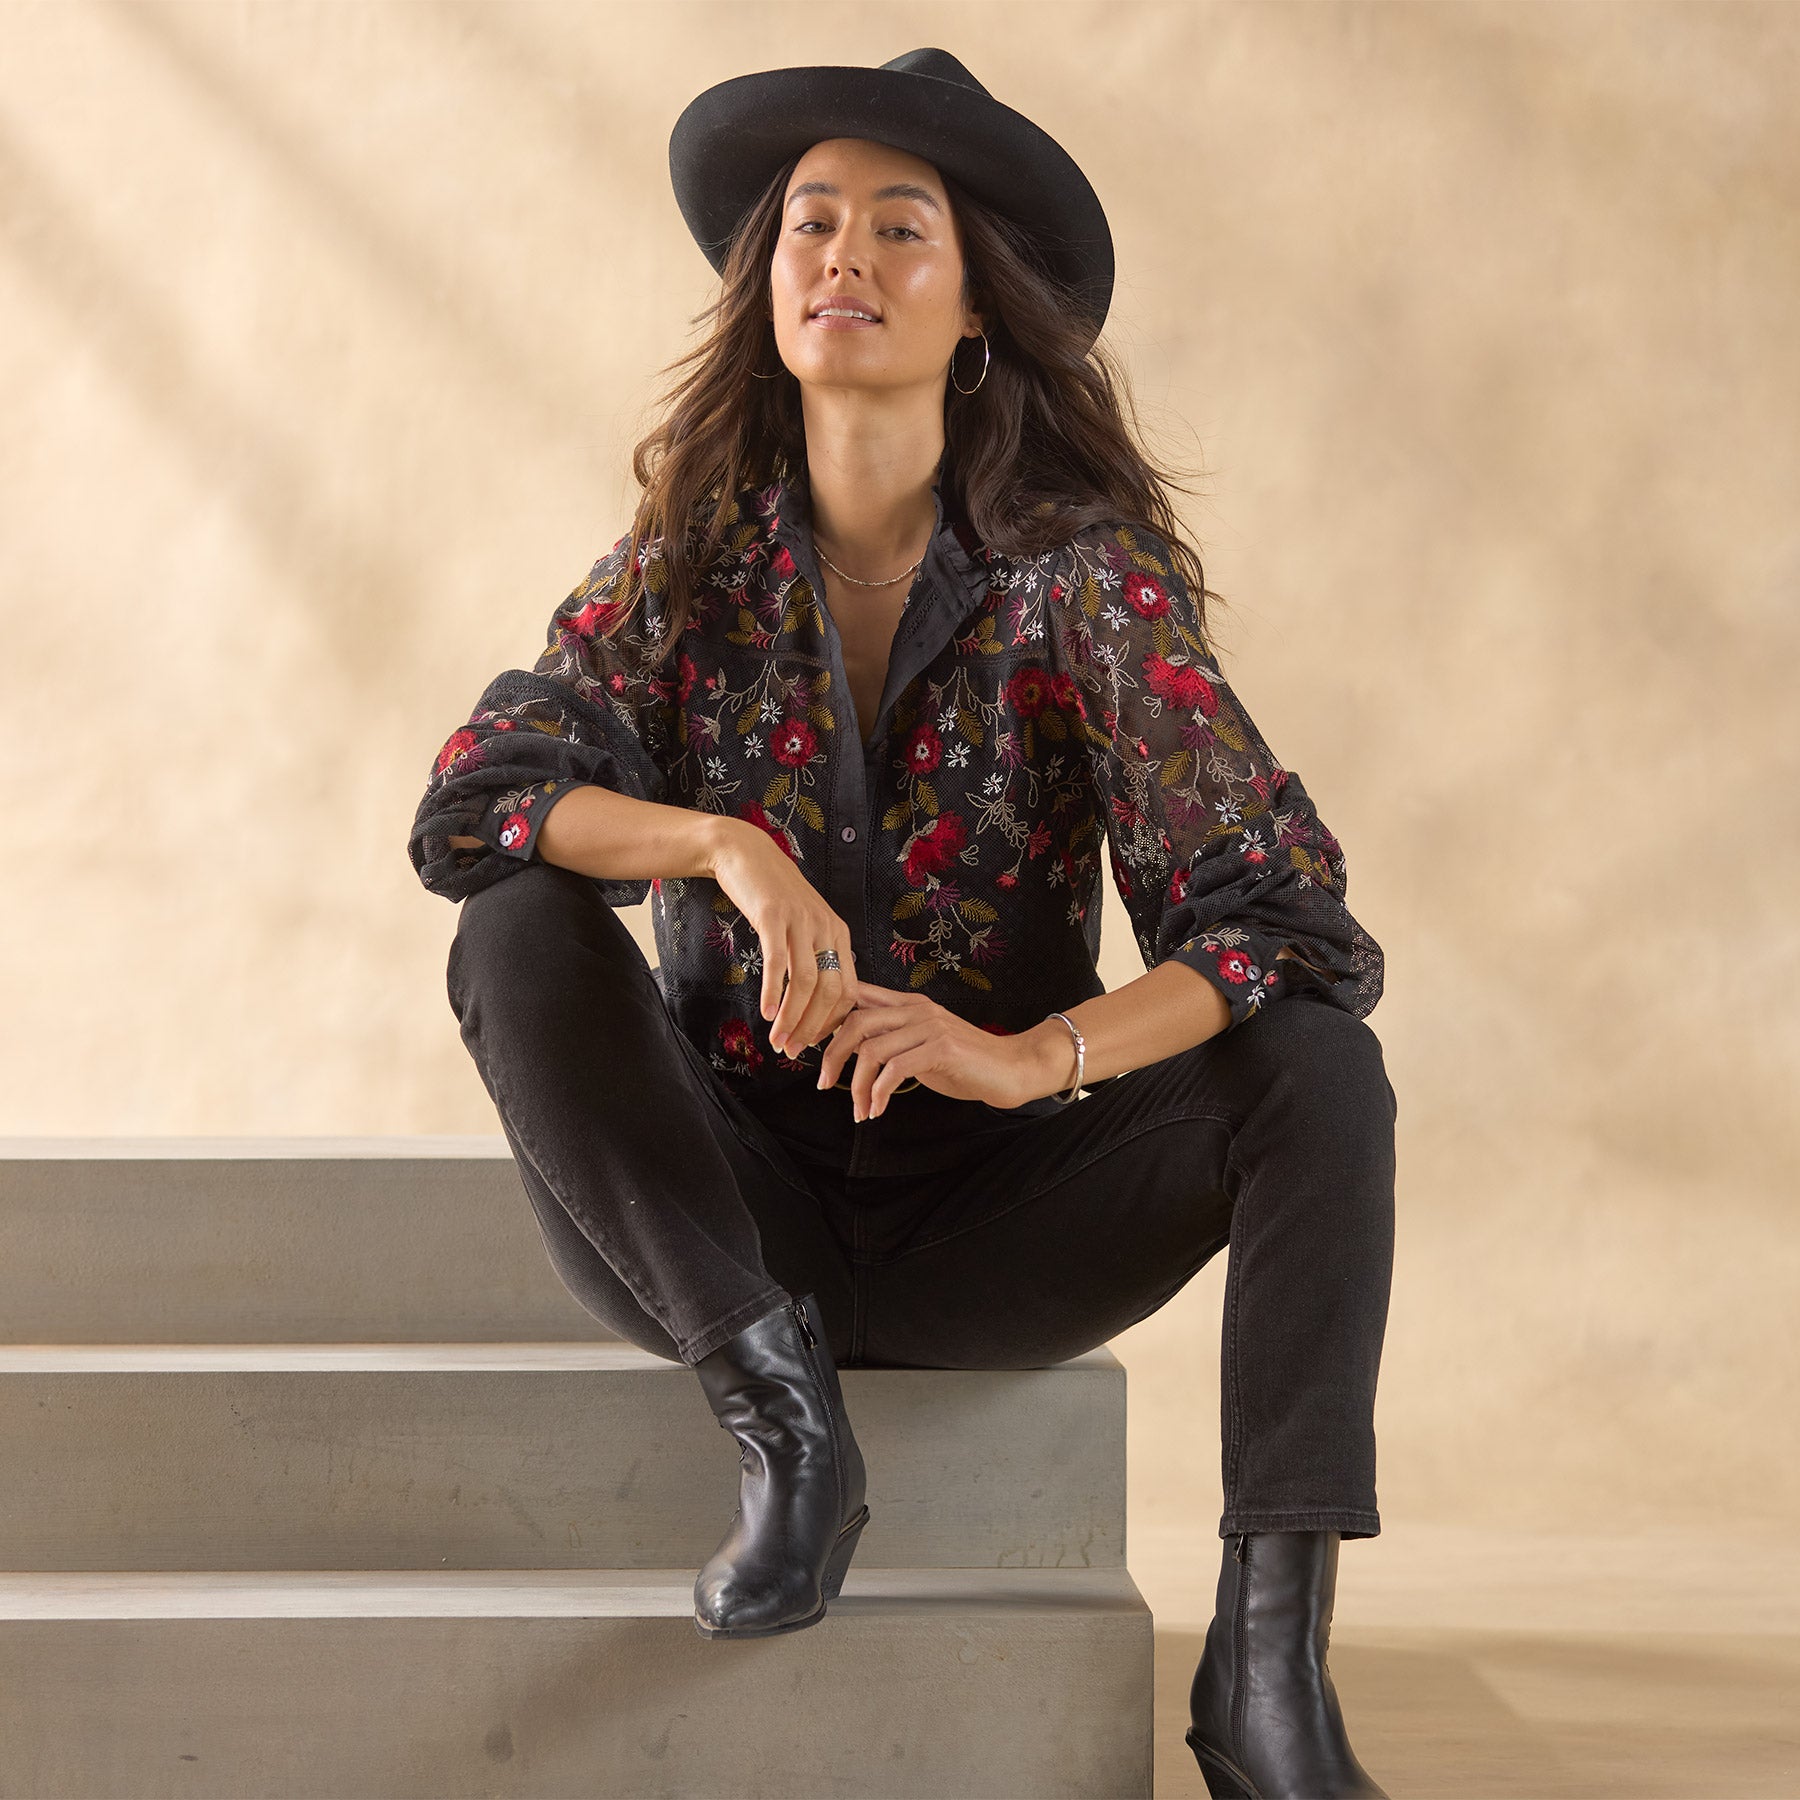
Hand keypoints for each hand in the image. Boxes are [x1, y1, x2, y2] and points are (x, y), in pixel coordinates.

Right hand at [707, 819, 858, 1055]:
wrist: (745, 854)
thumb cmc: (772, 895)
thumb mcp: (803, 924)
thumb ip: (813, 955)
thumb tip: (814, 1001)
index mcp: (838, 933)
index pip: (848, 990)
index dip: (832, 1023)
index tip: (812, 1043)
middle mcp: (826, 928)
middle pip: (831, 991)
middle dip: (813, 1028)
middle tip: (793, 1051)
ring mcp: (801, 921)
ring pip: (807, 982)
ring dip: (793, 1018)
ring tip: (778, 1041)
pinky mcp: (774, 915)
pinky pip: (779, 961)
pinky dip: (775, 992)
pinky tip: (767, 1013)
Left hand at [816, 981, 1071, 1120]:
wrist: (1011, 1068)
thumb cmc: (966, 1062)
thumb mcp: (921, 1045)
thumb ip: (892, 1041)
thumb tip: (853, 1052)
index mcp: (908, 1003)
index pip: (856, 997)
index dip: (826, 1019)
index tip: (809, 1045)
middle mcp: (916, 1008)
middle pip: (855, 1021)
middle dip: (831, 1055)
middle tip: (823, 1084)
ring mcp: (929, 1025)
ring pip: (872, 1048)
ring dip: (858, 1085)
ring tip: (859, 1109)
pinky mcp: (941, 1048)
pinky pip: (895, 1068)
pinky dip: (879, 1092)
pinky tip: (878, 1110)